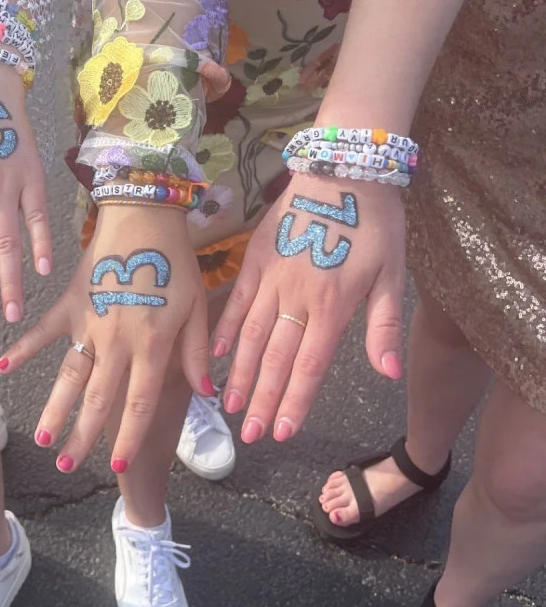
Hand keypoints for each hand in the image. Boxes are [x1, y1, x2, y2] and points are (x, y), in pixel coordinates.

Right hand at [0, 204, 211, 471]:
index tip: (116, 461)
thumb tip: (207, 391)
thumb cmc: (176, 263)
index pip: (139, 402)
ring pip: (70, 376)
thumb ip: (196, 352)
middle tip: (68, 468)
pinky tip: (3, 368)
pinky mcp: (70, 304)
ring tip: (41, 439)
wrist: (144, 218)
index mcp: (151, 345)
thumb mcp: (197, 307)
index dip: (128, 435)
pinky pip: (44, 332)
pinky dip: (23, 348)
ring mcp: (89, 324)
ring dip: (55, 409)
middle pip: (99, 399)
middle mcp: (117, 342)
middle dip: (83, 437)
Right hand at [211, 177, 405, 444]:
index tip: (280, 432)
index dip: (294, 401)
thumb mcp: (393, 274)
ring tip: (228, 407)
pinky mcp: (254, 257)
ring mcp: (271, 277)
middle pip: (275, 359)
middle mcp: (296, 297)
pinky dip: (225, 329)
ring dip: (238, 374)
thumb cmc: (375, 223)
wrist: (342, 169)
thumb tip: (387, 374)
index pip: (309, 366)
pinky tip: (213, 355)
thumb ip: (384, 325)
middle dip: (261, 400)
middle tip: (249, 437)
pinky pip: (237, 300)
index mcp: (333, 305)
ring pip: (251, 335)